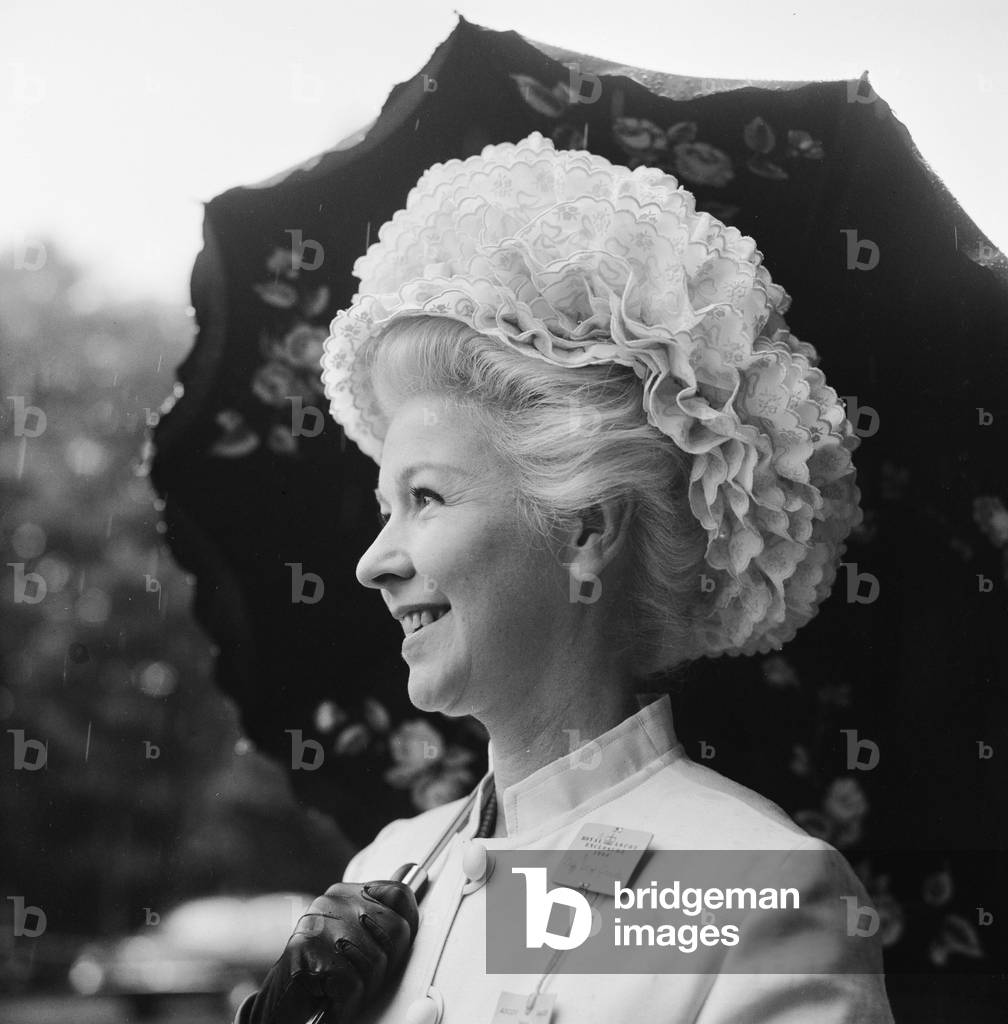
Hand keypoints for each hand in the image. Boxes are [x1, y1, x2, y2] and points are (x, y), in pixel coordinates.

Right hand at [236, 880, 419, 1023]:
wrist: (280, 1005)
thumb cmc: (323, 974)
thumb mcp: (356, 937)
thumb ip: (382, 912)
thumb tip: (418, 875)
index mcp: (347, 893)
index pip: (400, 895)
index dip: (404, 931)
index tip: (389, 951)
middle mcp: (333, 901)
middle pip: (396, 931)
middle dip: (384, 965)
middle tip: (358, 976)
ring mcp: (318, 924)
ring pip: (376, 961)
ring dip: (363, 987)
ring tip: (341, 986)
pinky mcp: (307, 953)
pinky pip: (353, 983)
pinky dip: (347, 1001)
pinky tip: (330, 996)